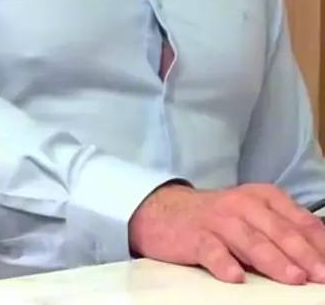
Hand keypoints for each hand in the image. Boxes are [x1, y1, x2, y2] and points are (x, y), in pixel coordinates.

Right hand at [128, 183, 324, 284]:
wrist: (165, 211)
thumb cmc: (219, 219)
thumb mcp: (254, 216)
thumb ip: (284, 230)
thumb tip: (319, 254)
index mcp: (263, 198)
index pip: (298, 220)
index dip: (318, 243)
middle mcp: (243, 204)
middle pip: (278, 231)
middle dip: (303, 254)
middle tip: (321, 275)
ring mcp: (219, 220)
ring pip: (250, 240)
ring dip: (273, 259)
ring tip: (293, 277)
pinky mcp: (195, 236)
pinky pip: (211, 250)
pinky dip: (224, 263)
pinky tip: (236, 277)